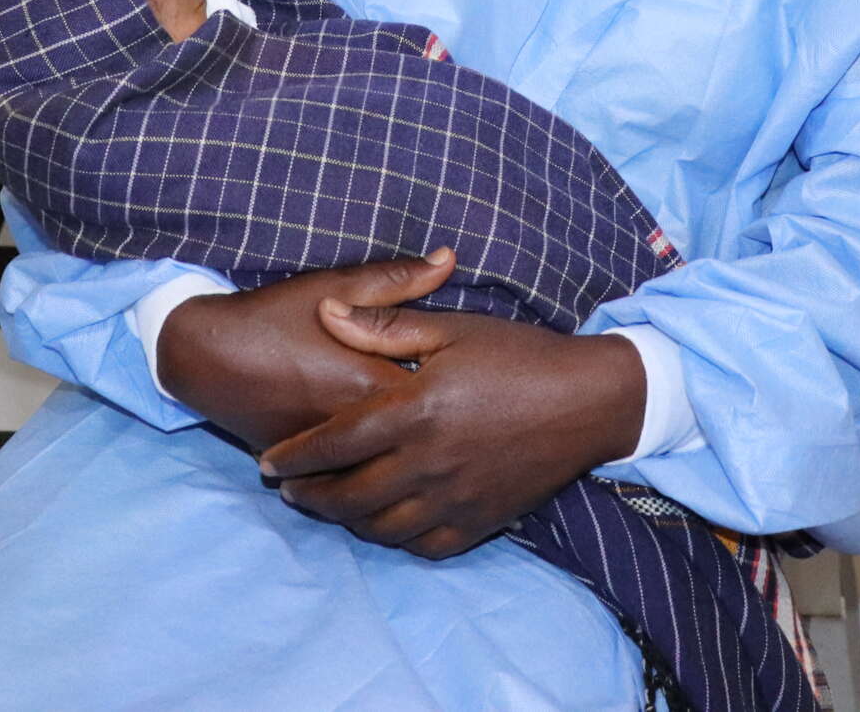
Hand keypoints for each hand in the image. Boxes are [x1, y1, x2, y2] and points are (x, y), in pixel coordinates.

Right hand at [158, 250, 455, 451]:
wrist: (205, 356)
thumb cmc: (274, 314)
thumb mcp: (336, 286)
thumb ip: (398, 280)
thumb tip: (450, 259)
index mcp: (376, 382)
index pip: (443, 398)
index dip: (464, 391)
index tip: (479, 381)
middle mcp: (360, 428)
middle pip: (421, 442)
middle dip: (445, 432)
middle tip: (465, 420)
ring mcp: (334, 456)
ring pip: (389, 468)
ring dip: (410, 457)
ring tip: (433, 445)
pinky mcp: (310, 468)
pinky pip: (355, 477)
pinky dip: (373, 469)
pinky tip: (391, 462)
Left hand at [257, 301, 646, 559]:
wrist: (591, 400)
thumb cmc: (519, 356)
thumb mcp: (452, 329)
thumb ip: (384, 325)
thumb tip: (326, 314)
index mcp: (416, 410)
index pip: (333, 444)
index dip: (294, 457)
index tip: (268, 463)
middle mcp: (430, 463)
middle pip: (347, 497)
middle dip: (309, 497)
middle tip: (288, 491)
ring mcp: (456, 499)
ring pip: (380, 528)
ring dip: (345, 521)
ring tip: (330, 506)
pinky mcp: (481, 522)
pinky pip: (424, 546)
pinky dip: (395, 539)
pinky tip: (384, 523)